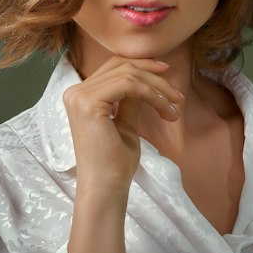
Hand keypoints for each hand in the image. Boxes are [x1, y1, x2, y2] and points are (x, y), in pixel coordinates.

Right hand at [62, 55, 184, 194]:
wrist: (106, 187)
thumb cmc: (115, 163)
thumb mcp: (126, 124)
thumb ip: (131, 100)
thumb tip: (147, 78)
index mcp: (80, 96)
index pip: (113, 67)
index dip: (142, 65)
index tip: (167, 74)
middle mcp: (75, 92)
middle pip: (121, 65)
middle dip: (154, 75)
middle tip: (178, 95)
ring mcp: (79, 96)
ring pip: (128, 73)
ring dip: (158, 89)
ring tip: (174, 108)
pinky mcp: (89, 103)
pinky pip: (129, 85)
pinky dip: (152, 94)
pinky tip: (165, 109)